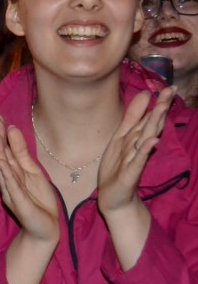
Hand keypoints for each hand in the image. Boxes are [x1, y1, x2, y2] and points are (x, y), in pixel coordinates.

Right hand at [0, 116, 59, 243]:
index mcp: (13, 171)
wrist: (45, 228)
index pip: (5, 150)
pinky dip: (6, 173)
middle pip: (1, 156)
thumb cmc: (38, 201)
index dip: (2, 134)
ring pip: (2, 168)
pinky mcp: (18, 202)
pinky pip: (10, 185)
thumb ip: (22, 152)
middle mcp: (8, 179)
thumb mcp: (33, 172)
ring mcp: (11, 190)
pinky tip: (2, 162)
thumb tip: (12, 129)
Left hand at [98, 88, 173, 217]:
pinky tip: (152, 141)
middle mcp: (140, 147)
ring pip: (146, 139)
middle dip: (160, 108)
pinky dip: (145, 150)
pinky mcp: (131, 173)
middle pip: (151, 125)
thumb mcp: (121, 138)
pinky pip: (139, 160)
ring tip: (162, 108)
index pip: (150, 118)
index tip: (169, 86)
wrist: (113, 197)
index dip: (159, 103)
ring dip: (154, 124)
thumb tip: (145, 95)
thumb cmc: (118, 166)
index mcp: (137, 138)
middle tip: (171, 91)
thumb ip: (132, 118)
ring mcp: (136, 159)